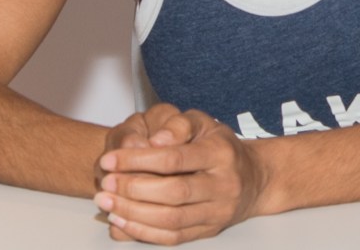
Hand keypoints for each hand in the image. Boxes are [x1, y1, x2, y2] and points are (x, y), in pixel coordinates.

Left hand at [95, 106, 265, 243]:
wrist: (254, 179)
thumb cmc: (219, 145)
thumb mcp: (202, 122)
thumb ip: (177, 124)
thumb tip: (153, 141)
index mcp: (220, 153)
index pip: (174, 158)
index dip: (138, 160)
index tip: (110, 159)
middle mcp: (223, 185)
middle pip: (173, 192)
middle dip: (133, 189)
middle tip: (105, 183)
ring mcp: (218, 212)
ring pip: (172, 219)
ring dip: (134, 214)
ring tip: (107, 203)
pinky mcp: (209, 231)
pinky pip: (174, 237)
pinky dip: (144, 232)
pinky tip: (122, 222)